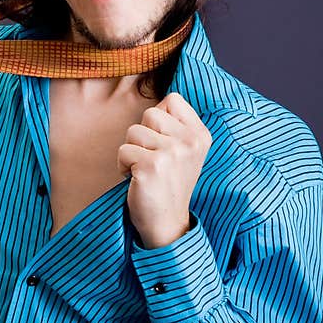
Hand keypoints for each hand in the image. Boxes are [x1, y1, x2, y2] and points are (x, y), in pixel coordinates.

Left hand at [117, 92, 211, 248]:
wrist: (167, 223)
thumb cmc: (168, 182)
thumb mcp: (184, 150)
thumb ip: (175, 124)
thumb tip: (158, 100)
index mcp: (200, 135)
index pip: (172, 99)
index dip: (159, 118)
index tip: (162, 142)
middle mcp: (190, 142)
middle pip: (150, 113)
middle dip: (142, 135)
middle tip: (152, 159)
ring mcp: (172, 154)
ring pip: (133, 131)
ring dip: (131, 151)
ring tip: (145, 170)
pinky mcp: (151, 167)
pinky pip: (123, 151)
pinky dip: (122, 166)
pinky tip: (136, 180)